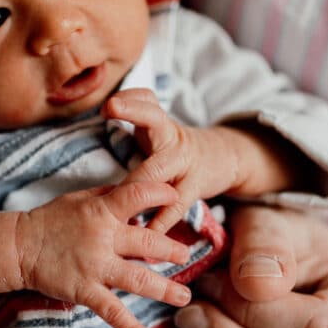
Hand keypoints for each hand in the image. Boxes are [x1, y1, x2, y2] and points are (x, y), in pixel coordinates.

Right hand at [14, 181, 192, 327]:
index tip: (176, 197)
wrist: (19, 246)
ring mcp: (95, 267)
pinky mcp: (85, 290)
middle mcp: (102, 238)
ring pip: (138, 279)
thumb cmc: (51, 220)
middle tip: (187, 255)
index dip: (160, 194)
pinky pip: (112, 311)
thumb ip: (111, 196)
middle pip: (147, 242)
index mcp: (102, 210)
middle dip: (171, 249)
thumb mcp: (81, 199)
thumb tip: (140, 190)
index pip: (137, 195)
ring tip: (184, 297)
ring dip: (165, 289)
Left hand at [107, 88, 307, 232]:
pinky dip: (160, 220)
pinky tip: (146, 232)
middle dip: (132, 111)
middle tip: (110, 107)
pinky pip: (175, 205)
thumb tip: (105, 108)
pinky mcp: (193, 187)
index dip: (128, 96)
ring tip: (120, 193)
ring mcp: (184, 163)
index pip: (146, 98)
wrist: (223, 158)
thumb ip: (136, 117)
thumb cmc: (174, 146)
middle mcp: (172, 137)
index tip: (107, 100)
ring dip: (140, 181)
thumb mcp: (158, 127)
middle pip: (154, 117)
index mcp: (160, 122)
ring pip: (160, 167)